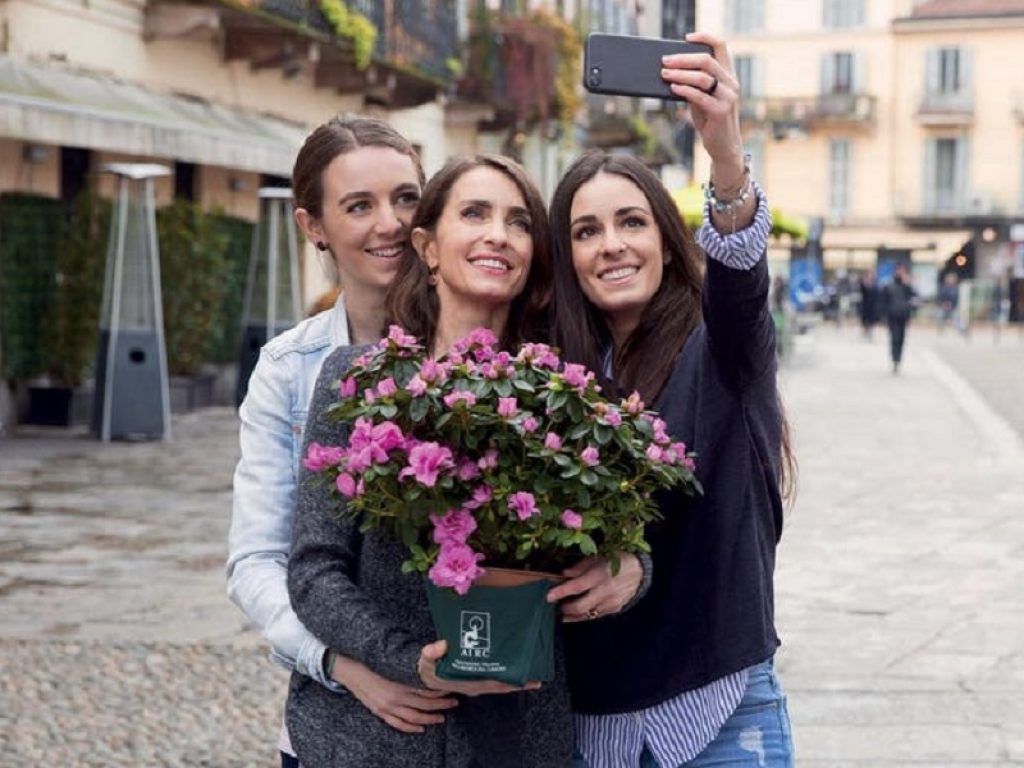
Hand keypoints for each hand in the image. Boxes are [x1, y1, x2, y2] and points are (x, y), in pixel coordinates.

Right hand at [331, 654, 457, 733]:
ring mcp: (387, 706)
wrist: (349, 668)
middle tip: (454, 701)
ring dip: (429, 718)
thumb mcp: (392, 654)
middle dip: (441, 704)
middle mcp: (395, 696)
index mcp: (400, 681)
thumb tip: (438, 647)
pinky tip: (421, 728)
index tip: (452, 687)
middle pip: (424, 704)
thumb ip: (414, 655)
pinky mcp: (380, 711)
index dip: (440, 690)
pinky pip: (397, 724)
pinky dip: (411, 727)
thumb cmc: (372, 659)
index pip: (426, 689)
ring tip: (442, 717)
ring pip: (413, 717)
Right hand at [417, 640, 541, 695]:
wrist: (425, 676)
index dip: (508, 682)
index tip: (524, 680)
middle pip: (501, 686)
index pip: (492, 683)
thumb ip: (431, 652)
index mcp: (467, 683)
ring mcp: (477, 684)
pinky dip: (506, 677)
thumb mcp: (427, 660)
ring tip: (532, 674)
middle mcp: (475, 686)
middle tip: (537, 679)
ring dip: (515, 681)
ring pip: (500, 685)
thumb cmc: (429, 668)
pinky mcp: (476, 680)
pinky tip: (515, 670)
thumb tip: (441, 645)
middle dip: (519, 684)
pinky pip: (495, 680)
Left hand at [545, 554, 642, 622]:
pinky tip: (574, 614)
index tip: (547, 597)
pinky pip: (595, 615)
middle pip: (581, 606)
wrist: (639, 570)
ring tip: (561, 612)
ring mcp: (611, 602)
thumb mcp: (597, 557)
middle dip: (565, 608)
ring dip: (572, 614)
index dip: (560, 592)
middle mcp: (605, 591)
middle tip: (555, 605)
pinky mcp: (614, 609)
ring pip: (587, 614)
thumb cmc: (616, 559)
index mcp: (600, 575)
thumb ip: (579, 567)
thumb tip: (563, 575)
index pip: (576, 587)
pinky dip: (584, 615)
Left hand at [660, 32, 744, 180]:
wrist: (723, 146)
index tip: (687, 37)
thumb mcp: (701, 98)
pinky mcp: (721, 111)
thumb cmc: (709, 120)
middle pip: (707, 60)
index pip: (721, 47)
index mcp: (728, 75)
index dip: (705, 37)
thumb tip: (671, 71)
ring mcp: (728, 97)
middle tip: (664, 60)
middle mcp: (731, 83)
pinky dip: (685, 90)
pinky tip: (673, 88)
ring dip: (680, 75)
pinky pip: (700, 96)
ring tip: (664, 74)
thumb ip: (693, 85)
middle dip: (683, 59)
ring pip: (703, 77)